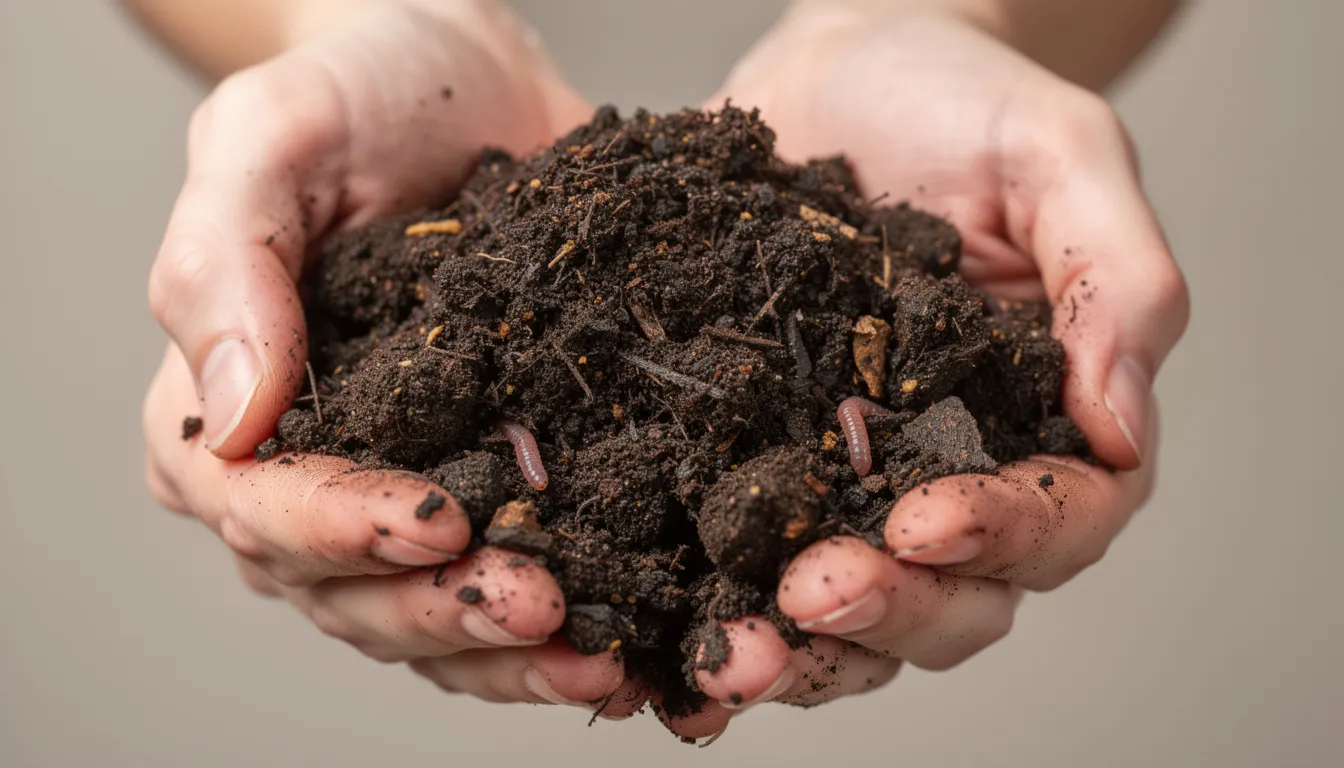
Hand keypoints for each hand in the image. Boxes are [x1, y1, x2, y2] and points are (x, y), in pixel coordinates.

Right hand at [142, 0, 628, 710]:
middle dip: (445, 609)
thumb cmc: (358, 93)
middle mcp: (306, 480)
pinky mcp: (501, 492)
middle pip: (351, 591)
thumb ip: (225, 261)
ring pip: (435, 618)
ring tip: (600, 650)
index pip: (259, 506)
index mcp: (222, 412)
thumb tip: (231, 411)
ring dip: (514, 649)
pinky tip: (635, 642)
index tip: (432, 524)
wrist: (472, 85)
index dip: (338, 531)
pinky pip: (517, 583)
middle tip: (537, 601)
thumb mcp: (270, 134)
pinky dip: (569, 626)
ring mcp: (405, 497)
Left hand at [666, 6, 1188, 737]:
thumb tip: (1123, 428)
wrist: (836, 68)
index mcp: (1046, 418)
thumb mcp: (1059, 154)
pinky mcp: (752, 468)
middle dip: (889, 609)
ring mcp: (846, 482)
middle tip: (812, 593)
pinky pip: (738, 566)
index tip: (928, 519)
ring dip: (797, 647)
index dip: (1006, 534)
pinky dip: (706, 616)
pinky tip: (660, 642)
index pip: (1063, 517)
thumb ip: (1114, 280)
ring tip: (733, 650)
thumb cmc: (962, 98)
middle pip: (953, 596)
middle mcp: (952, 471)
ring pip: (848, 611)